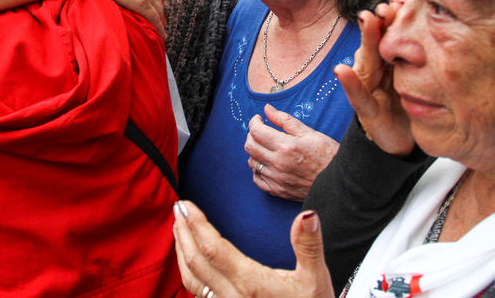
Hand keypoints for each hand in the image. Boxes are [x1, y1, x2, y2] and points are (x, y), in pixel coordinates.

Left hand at [173, 201, 334, 297]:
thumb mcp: (316, 280)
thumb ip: (309, 247)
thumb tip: (307, 217)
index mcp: (251, 284)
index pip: (213, 249)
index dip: (196, 225)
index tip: (186, 205)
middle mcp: (232, 297)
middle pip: (196, 262)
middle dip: (184, 233)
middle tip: (178, 208)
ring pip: (192, 280)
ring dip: (182, 252)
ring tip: (178, 229)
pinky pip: (199, 293)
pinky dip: (190, 271)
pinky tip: (192, 261)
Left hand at [244, 104, 339, 201]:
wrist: (339, 181)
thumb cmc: (327, 154)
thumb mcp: (309, 132)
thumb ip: (285, 120)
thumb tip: (267, 109)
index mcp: (286, 146)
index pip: (256, 131)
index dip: (254, 122)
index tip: (259, 119)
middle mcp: (279, 163)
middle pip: (250, 146)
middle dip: (252, 135)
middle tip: (261, 131)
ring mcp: (277, 179)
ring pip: (252, 162)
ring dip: (255, 152)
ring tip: (266, 147)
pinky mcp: (278, 191)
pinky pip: (257, 179)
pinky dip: (257, 169)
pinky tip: (266, 163)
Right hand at [334, 3, 413, 155]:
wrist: (401, 139)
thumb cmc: (406, 103)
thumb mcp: (414, 77)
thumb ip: (415, 53)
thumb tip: (428, 22)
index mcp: (388, 61)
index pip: (389, 36)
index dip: (392, 19)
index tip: (398, 1)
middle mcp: (375, 70)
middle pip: (376, 43)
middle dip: (378, 21)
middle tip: (381, 2)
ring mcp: (368, 89)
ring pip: (367, 61)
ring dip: (366, 40)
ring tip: (366, 20)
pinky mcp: (367, 111)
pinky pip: (358, 96)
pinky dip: (350, 83)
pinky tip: (342, 71)